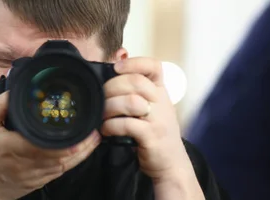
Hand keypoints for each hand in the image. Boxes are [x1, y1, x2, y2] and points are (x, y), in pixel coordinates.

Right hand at [0, 92, 100, 199]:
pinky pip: (62, 171)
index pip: (49, 145)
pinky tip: (82, 150)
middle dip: (83, 142)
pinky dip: (75, 160)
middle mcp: (30, 163)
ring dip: (83, 152)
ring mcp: (38, 174)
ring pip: (67, 164)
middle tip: (95, 128)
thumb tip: (14, 90)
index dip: (70, 139)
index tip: (81, 127)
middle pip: (65, 155)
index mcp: (16, 147)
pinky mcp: (41, 181)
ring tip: (94, 137)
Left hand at [101, 57, 203, 198]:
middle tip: (98, 98)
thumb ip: (134, 87)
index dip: (134, 62)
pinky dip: (111, 126)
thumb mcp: (149, 106)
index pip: (154, 66)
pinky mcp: (151, 136)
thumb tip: (115, 58)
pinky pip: (127, 125)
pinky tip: (105, 130)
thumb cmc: (153, 131)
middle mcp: (162, 102)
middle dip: (111, 87)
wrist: (170, 162)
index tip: (116, 67)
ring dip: (109, 107)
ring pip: (130, 102)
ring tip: (101, 116)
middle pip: (136, 82)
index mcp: (160, 91)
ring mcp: (159, 119)